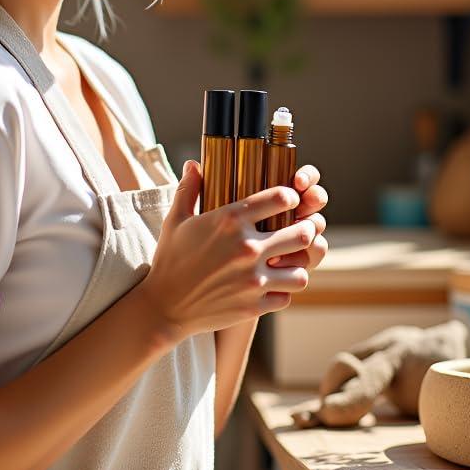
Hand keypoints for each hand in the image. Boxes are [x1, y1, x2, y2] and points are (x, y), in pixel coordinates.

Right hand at [138, 161, 317, 342]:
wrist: (164, 306)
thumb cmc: (170, 259)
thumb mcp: (176, 220)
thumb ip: (189, 189)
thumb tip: (193, 163)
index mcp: (230, 220)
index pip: (281, 198)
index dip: (290, 197)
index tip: (288, 201)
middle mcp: (247, 247)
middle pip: (302, 233)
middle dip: (305, 229)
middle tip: (299, 230)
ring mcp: (253, 279)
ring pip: (301, 271)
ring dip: (296, 265)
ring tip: (287, 262)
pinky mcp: (254, 305)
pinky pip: (286, 296)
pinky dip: (281, 291)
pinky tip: (271, 286)